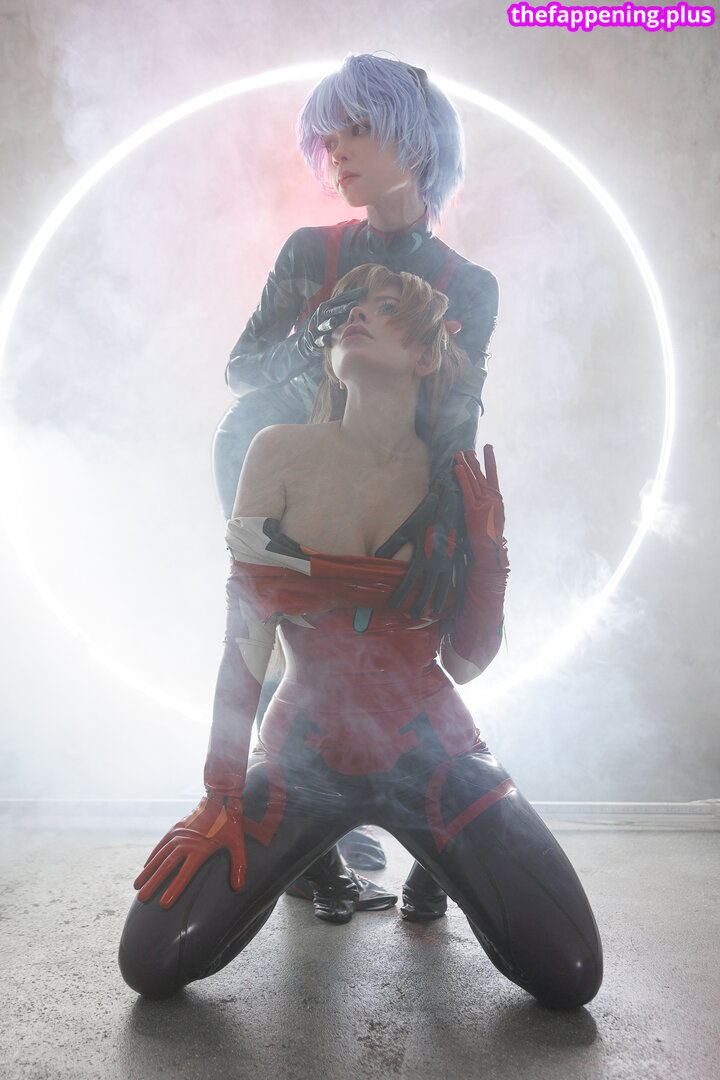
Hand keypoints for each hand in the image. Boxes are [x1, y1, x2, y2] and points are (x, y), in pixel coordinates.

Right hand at [133, 793, 245, 908]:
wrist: (221, 799)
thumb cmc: (231, 824)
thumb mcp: (238, 843)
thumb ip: (239, 865)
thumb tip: (238, 888)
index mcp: (200, 849)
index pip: (184, 874)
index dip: (174, 889)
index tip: (163, 903)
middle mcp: (185, 842)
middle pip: (166, 867)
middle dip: (154, 884)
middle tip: (142, 899)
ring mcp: (178, 834)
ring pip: (160, 856)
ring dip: (148, 871)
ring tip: (137, 886)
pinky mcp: (175, 828)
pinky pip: (161, 845)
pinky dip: (153, 856)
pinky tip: (146, 867)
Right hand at [297, 287, 367, 359]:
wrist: (311, 338)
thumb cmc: (329, 323)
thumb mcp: (338, 314)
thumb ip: (349, 306)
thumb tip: (366, 291)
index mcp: (329, 306)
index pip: (342, 298)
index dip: (353, 294)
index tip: (365, 290)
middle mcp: (323, 314)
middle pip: (334, 310)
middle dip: (343, 308)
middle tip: (354, 304)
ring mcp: (319, 327)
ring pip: (325, 325)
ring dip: (329, 323)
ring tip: (334, 321)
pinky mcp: (315, 340)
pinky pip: (319, 340)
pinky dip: (321, 339)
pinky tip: (325, 339)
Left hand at [377, 473, 465, 617]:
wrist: (449, 504)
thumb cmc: (424, 516)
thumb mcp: (405, 528)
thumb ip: (391, 545)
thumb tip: (377, 559)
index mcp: (422, 554)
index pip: (409, 580)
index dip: (400, 594)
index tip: (392, 606)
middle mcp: (437, 561)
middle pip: (427, 589)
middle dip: (419, 603)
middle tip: (412, 616)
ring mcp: (450, 561)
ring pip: (444, 587)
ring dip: (438, 601)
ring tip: (431, 612)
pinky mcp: (459, 558)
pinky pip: (459, 579)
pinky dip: (457, 592)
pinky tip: (454, 601)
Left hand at [454, 447, 507, 571]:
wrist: (489, 548)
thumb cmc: (491, 537)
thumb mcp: (495, 517)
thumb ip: (489, 505)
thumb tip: (484, 497)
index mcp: (497, 499)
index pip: (493, 475)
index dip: (490, 460)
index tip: (488, 448)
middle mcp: (491, 497)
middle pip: (481, 474)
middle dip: (474, 461)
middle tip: (469, 449)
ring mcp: (482, 501)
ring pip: (473, 479)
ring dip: (466, 465)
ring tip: (460, 454)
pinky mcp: (473, 507)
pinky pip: (466, 489)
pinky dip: (462, 477)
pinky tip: (458, 467)